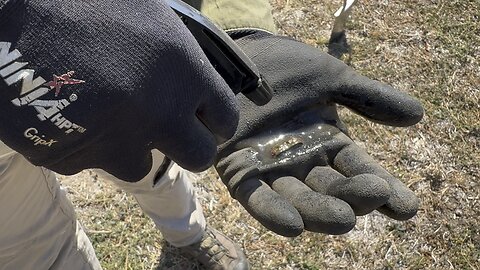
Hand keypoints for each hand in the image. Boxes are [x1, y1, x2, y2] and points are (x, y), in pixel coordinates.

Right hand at [0, 0, 237, 180]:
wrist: (9, 10)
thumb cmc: (86, 3)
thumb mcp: (151, 17)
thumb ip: (182, 59)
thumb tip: (198, 85)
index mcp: (185, 73)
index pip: (225, 118)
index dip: (218, 122)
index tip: (211, 124)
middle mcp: (159, 113)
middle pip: (198, 156)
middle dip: (190, 147)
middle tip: (174, 134)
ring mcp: (115, 140)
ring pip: (141, 164)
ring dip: (133, 146)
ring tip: (112, 116)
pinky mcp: (73, 157)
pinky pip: (91, 161)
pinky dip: (87, 143)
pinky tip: (74, 112)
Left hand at [215, 32, 423, 235]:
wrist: (234, 56)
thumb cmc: (282, 66)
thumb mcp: (329, 78)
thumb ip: (368, 97)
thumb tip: (417, 115)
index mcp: (326, 142)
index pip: (359, 169)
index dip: (383, 188)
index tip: (407, 206)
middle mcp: (302, 162)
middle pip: (331, 188)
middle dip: (353, 196)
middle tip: (374, 197)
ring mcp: (271, 170)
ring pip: (298, 198)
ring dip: (319, 212)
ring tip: (344, 219)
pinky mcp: (239, 173)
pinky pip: (256, 198)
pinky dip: (273, 212)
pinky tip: (293, 225)